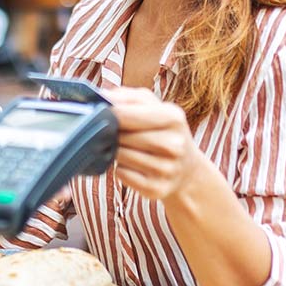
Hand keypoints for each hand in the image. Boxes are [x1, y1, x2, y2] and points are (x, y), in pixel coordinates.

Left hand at [104, 87, 204, 201]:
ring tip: (129, 149)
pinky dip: (122, 169)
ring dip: (117, 152)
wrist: (186, 169)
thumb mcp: (154, 107)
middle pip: (121, 136)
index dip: (107, 113)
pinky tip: (133, 165)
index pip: (125, 114)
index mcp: (173, 118)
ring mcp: (167, 169)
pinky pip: (122, 175)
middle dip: (114, 134)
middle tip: (118, 133)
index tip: (99, 112)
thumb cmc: (163, 131)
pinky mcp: (157, 189)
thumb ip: (128, 97)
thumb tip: (102, 96)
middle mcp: (174, 144)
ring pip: (120, 156)